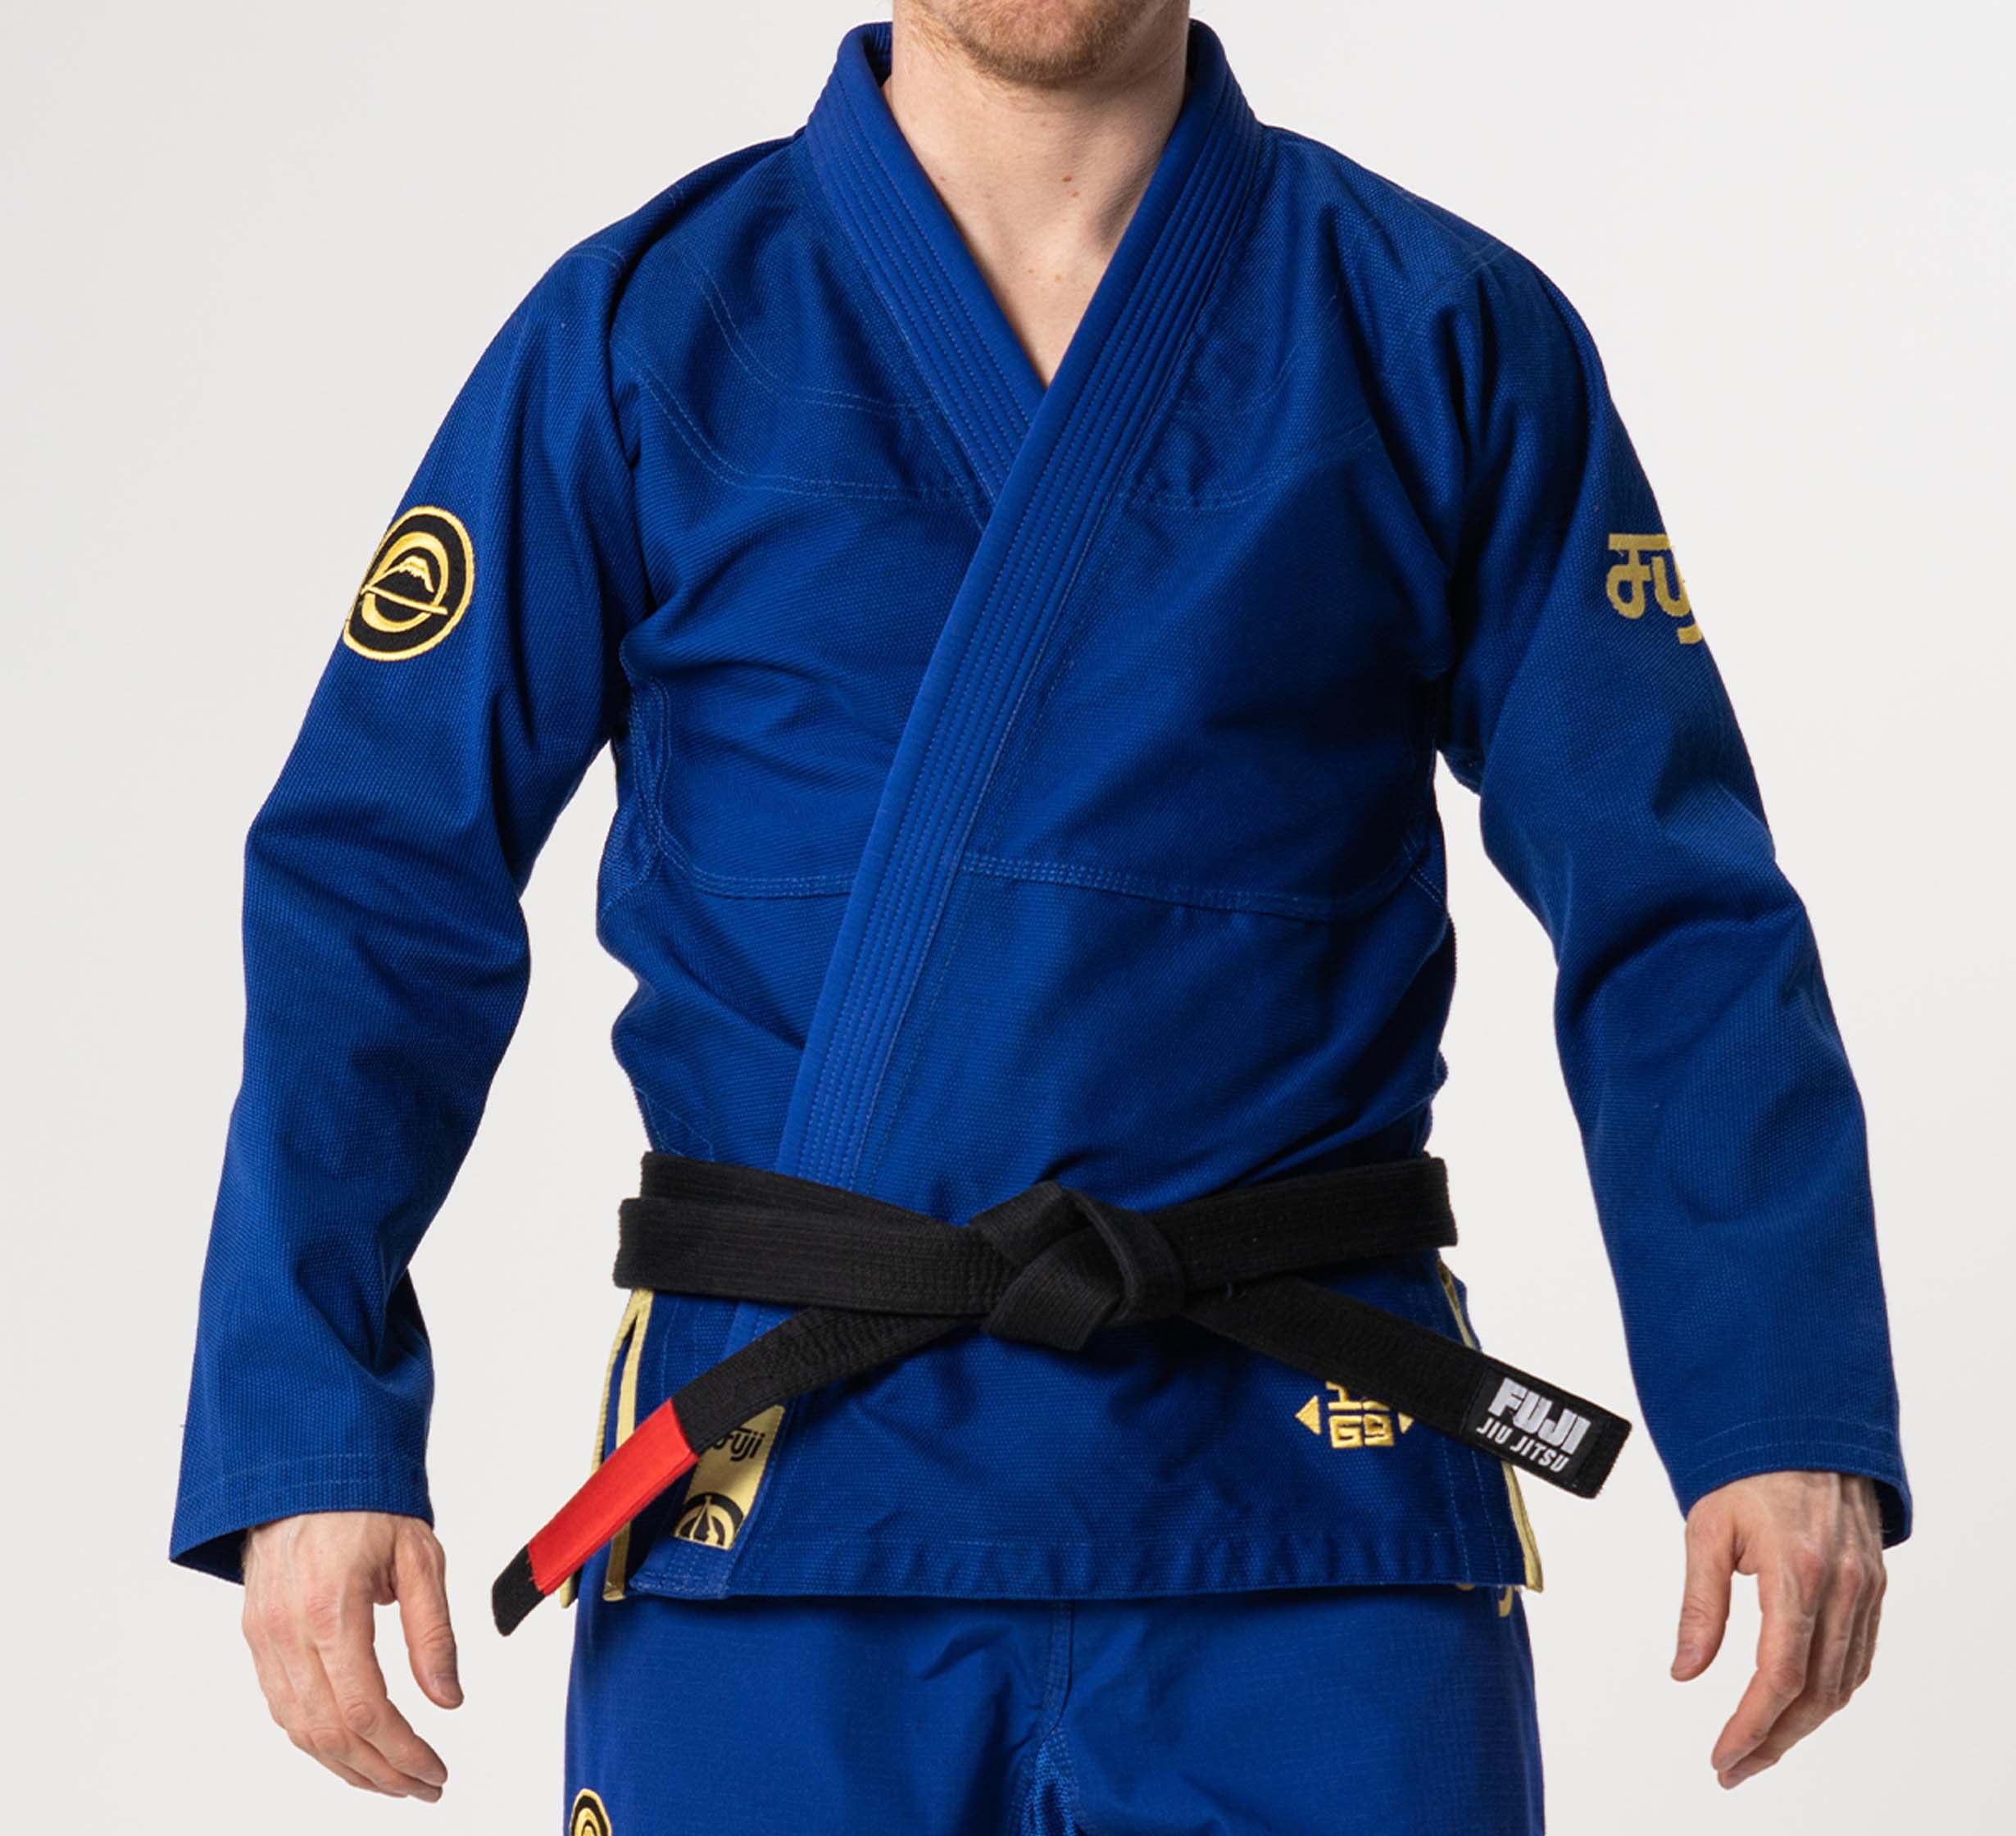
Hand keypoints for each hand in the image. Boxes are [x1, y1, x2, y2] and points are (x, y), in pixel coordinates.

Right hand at [241, 1511, 461, 1798]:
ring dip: (348, 1767)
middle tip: (424, 1787)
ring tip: (395, 1780)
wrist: (304, 1467)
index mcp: (331, 1608)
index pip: (364, 1710)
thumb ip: (433, 1632)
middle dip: (381, 1773)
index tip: (437, 1770)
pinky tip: (353, 1750)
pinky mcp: (255, 1638)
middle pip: (329, 1734)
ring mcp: (264, 1638)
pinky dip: (318, 1740)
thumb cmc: (367, 1503)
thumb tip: (449, 1700)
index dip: (403, 1752)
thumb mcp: (420, 1556)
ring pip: (299, 1731)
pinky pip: (283, 1708)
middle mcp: (287, 1631)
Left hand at [1671, 1470, 1885, 1788]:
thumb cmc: (1744, 1471)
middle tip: (1733, 1768)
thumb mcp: (1705, 1530)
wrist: (1801, 1424)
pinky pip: (1859, 1658)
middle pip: (1817, 1694)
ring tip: (1758, 1749)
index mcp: (1797, 1571)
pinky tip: (1798, 1709)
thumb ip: (1700, 1605)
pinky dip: (1830, 1694)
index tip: (1722, 1756)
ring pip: (1843, 1684)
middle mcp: (1844, 1587)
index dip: (1751, 1725)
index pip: (1779, 1675)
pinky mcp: (1875, 1587)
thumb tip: (1685, 1672)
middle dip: (1774, 1741)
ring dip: (1803, 1726)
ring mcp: (1867, 1589)